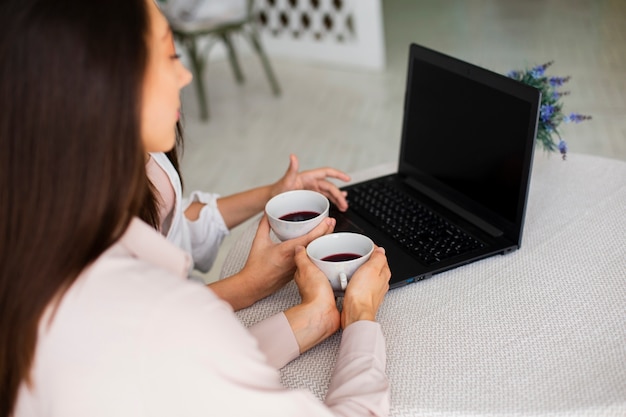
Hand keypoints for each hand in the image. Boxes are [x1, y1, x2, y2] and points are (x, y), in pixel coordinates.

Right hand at [220, 215, 335, 309]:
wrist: (253, 285)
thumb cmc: (255, 266)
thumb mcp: (258, 242)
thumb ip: (264, 225)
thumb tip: (267, 214)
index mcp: (287, 251)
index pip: (309, 239)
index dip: (321, 229)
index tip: (328, 220)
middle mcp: (296, 260)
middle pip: (317, 245)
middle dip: (327, 232)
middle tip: (332, 221)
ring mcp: (298, 267)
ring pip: (315, 252)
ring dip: (323, 241)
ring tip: (328, 230)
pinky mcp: (297, 272)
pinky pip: (310, 259)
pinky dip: (316, 250)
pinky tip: (319, 244)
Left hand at [271, 154, 350, 211]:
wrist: (271, 200)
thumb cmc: (277, 190)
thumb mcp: (285, 181)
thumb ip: (291, 169)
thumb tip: (293, 156)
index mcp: (308, 176)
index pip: (327, 173)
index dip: (338, 174)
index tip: (347, 179)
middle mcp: (311, 182)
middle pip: (330, 187)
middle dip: (338, 195)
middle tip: (344, 205)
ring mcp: (311, 190)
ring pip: (328, 193)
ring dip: (337, 199)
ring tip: (344, 207)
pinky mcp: (310, 198)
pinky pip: (324, 199)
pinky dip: (331, 202)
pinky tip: (337, 205)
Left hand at [284, 245, 340, 353]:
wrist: (323, 312)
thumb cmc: (314, 293)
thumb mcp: (306, 268)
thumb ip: (301, 257)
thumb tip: (298, 247)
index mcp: (303, 275)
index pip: (305, 261)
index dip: (311, 254)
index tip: (318, 247)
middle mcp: (310, 284)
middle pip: (317, 269)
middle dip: (324, 262)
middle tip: (332, 254)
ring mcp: (320, 291)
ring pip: (326, 277)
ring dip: (332, 273)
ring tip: (340, 265)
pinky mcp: (329, 298)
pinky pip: (334, 287)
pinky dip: (338, 283)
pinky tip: (344, 280)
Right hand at [341, 247, 390, 328]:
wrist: (355, 313)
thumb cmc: (362, 294)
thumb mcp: (371, 269)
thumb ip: (378, 258)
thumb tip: (380, 250)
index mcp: (384, 273)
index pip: (381, 256)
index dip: (372, 250)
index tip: (363, 247)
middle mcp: (381, 283)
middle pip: (374, 266)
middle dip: (365, 260)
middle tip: (355, 257)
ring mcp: (372, 290)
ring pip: (366, 275)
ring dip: (359, 271)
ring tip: (350, 269)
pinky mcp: (364, 297)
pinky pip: (359, 285)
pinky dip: (354, 281)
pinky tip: (348, 282)